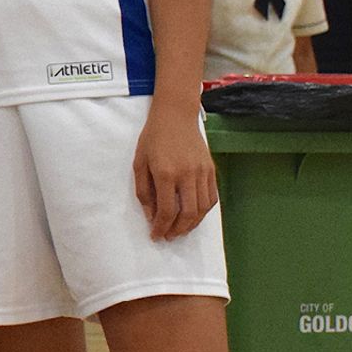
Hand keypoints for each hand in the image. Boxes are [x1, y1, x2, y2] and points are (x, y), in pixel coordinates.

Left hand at [132, 102, 216, 239]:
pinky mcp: (211, 169)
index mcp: (166, 173)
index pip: (167, 210)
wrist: (176, 116)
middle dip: (177, 230)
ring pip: (202, 208)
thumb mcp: (139, 163)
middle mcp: (187, 175)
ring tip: (180, 229)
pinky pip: (212, 197)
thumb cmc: (153, 138)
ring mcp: (202, 172)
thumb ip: (143, 191)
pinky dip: (203, 211)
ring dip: (192, 224)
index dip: (161, 227)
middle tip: (168, 236)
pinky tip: (193, 215)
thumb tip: (150, 216)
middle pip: (188, 214)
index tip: (155, 235)